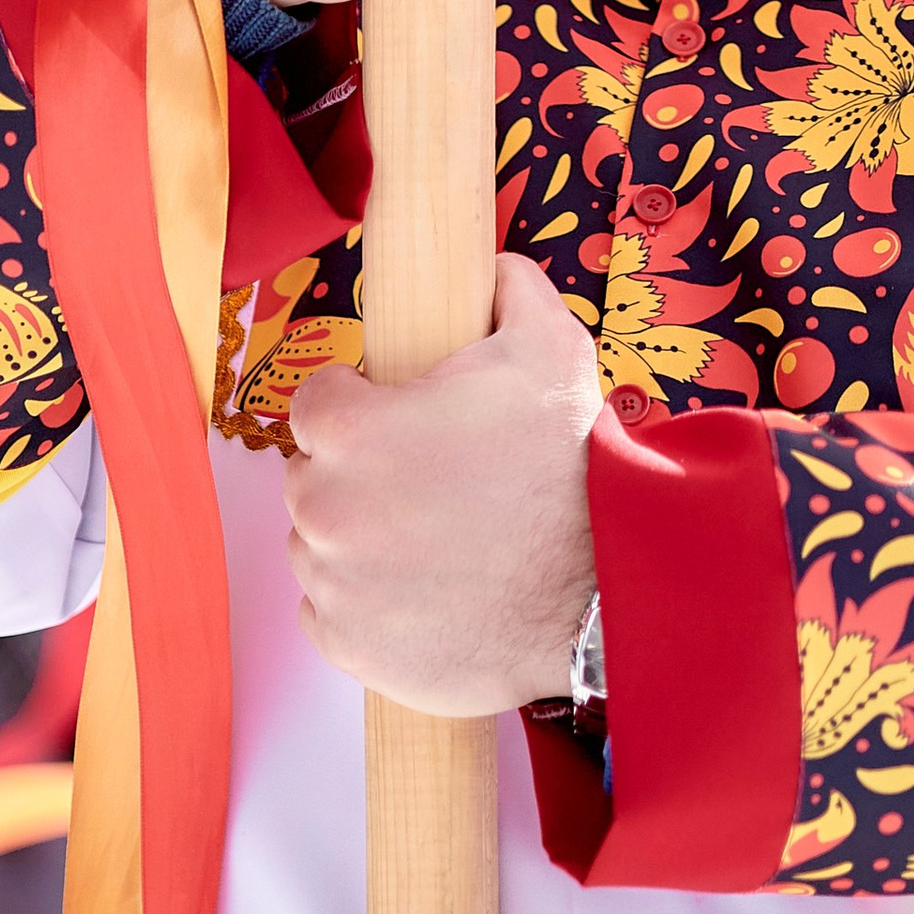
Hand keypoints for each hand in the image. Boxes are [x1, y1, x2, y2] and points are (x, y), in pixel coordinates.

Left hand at [285, 257, 601, 716]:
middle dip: (357, 473)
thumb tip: (491, 267)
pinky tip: (425, 587)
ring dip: (359, 537)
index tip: (398, 417)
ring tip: (432, 538)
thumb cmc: (569, 469)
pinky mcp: (348, 646)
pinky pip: (331, 613)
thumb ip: (507, 287)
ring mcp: (333, 585)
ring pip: (320, 546)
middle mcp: (323, 509)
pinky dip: (366, 603)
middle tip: (428, 480)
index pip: (315, 402)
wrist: (602, 590)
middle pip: (312, 477)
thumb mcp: (550, 346)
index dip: (359, 403)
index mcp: (349, 431)